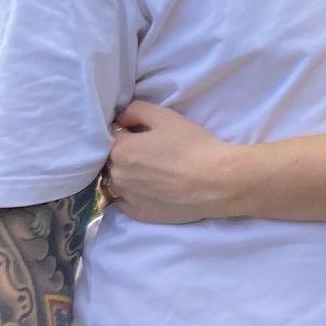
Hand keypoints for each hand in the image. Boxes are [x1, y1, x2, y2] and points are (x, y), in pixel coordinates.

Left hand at [104, 101, 237, 223]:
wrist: (215, 182)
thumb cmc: (191, 145)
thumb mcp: (165, 116)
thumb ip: (136, 110)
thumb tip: (121, 119)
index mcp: (120, 150)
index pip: (111, 134)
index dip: (127, 130)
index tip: (142, 132)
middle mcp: (117, 176)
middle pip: (111, 159)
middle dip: (123, 152)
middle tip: (148, 151)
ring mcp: (126, 198)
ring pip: (116, 181)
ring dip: (125, 174)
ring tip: (150, 171)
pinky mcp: (138, 214)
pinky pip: (123, 201)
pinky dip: (131, 193)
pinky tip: (149, 188)